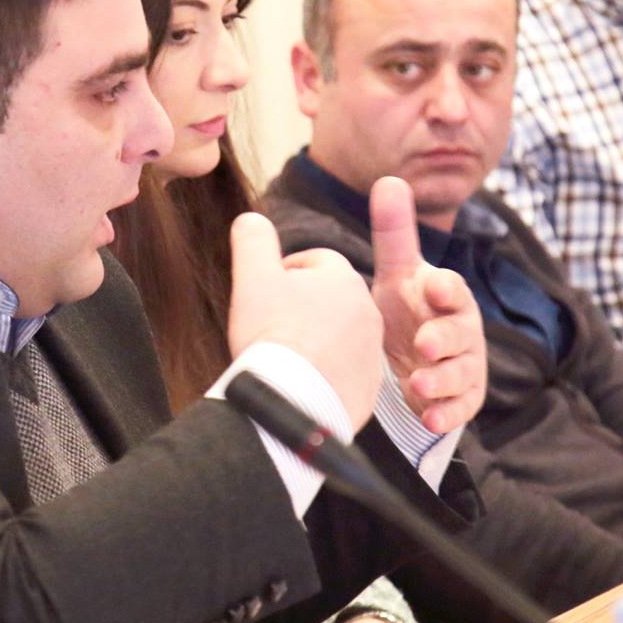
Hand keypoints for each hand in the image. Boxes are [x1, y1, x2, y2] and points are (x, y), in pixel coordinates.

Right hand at [226, 210, 383, 429]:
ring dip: (316, 339)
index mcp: (343, 278)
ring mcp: (371, 353)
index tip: (265, 289)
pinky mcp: (368, 388)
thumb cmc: (271, 334)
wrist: (292, 402)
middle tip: (272, 323)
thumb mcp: (252, 276)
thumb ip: (252, 239)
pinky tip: (299, 382)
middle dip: (303, 306)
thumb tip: (251, 219)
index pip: (315, 261)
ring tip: (286, 355)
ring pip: (339, 335)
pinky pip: (344, 372)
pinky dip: (325, 373)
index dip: (285, 271)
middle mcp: (367, 312)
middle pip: (329, 299)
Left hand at [367, 177, 486, 433]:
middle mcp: (460, 332)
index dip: (445, 289)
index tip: (434, 287)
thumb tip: (389, 179)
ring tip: (419, 384)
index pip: (452, 290)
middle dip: (444, 338)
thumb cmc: (406, 311)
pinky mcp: (458, 401)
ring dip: (442, 379)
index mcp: (446, 298)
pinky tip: (427, 417)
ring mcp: (462, 368)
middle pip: (460, 334)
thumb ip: (394, 233)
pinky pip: (458, 410)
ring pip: (461, 373)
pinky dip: (445, 414)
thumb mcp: (398, 275)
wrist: (407, 364)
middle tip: (423, 344)